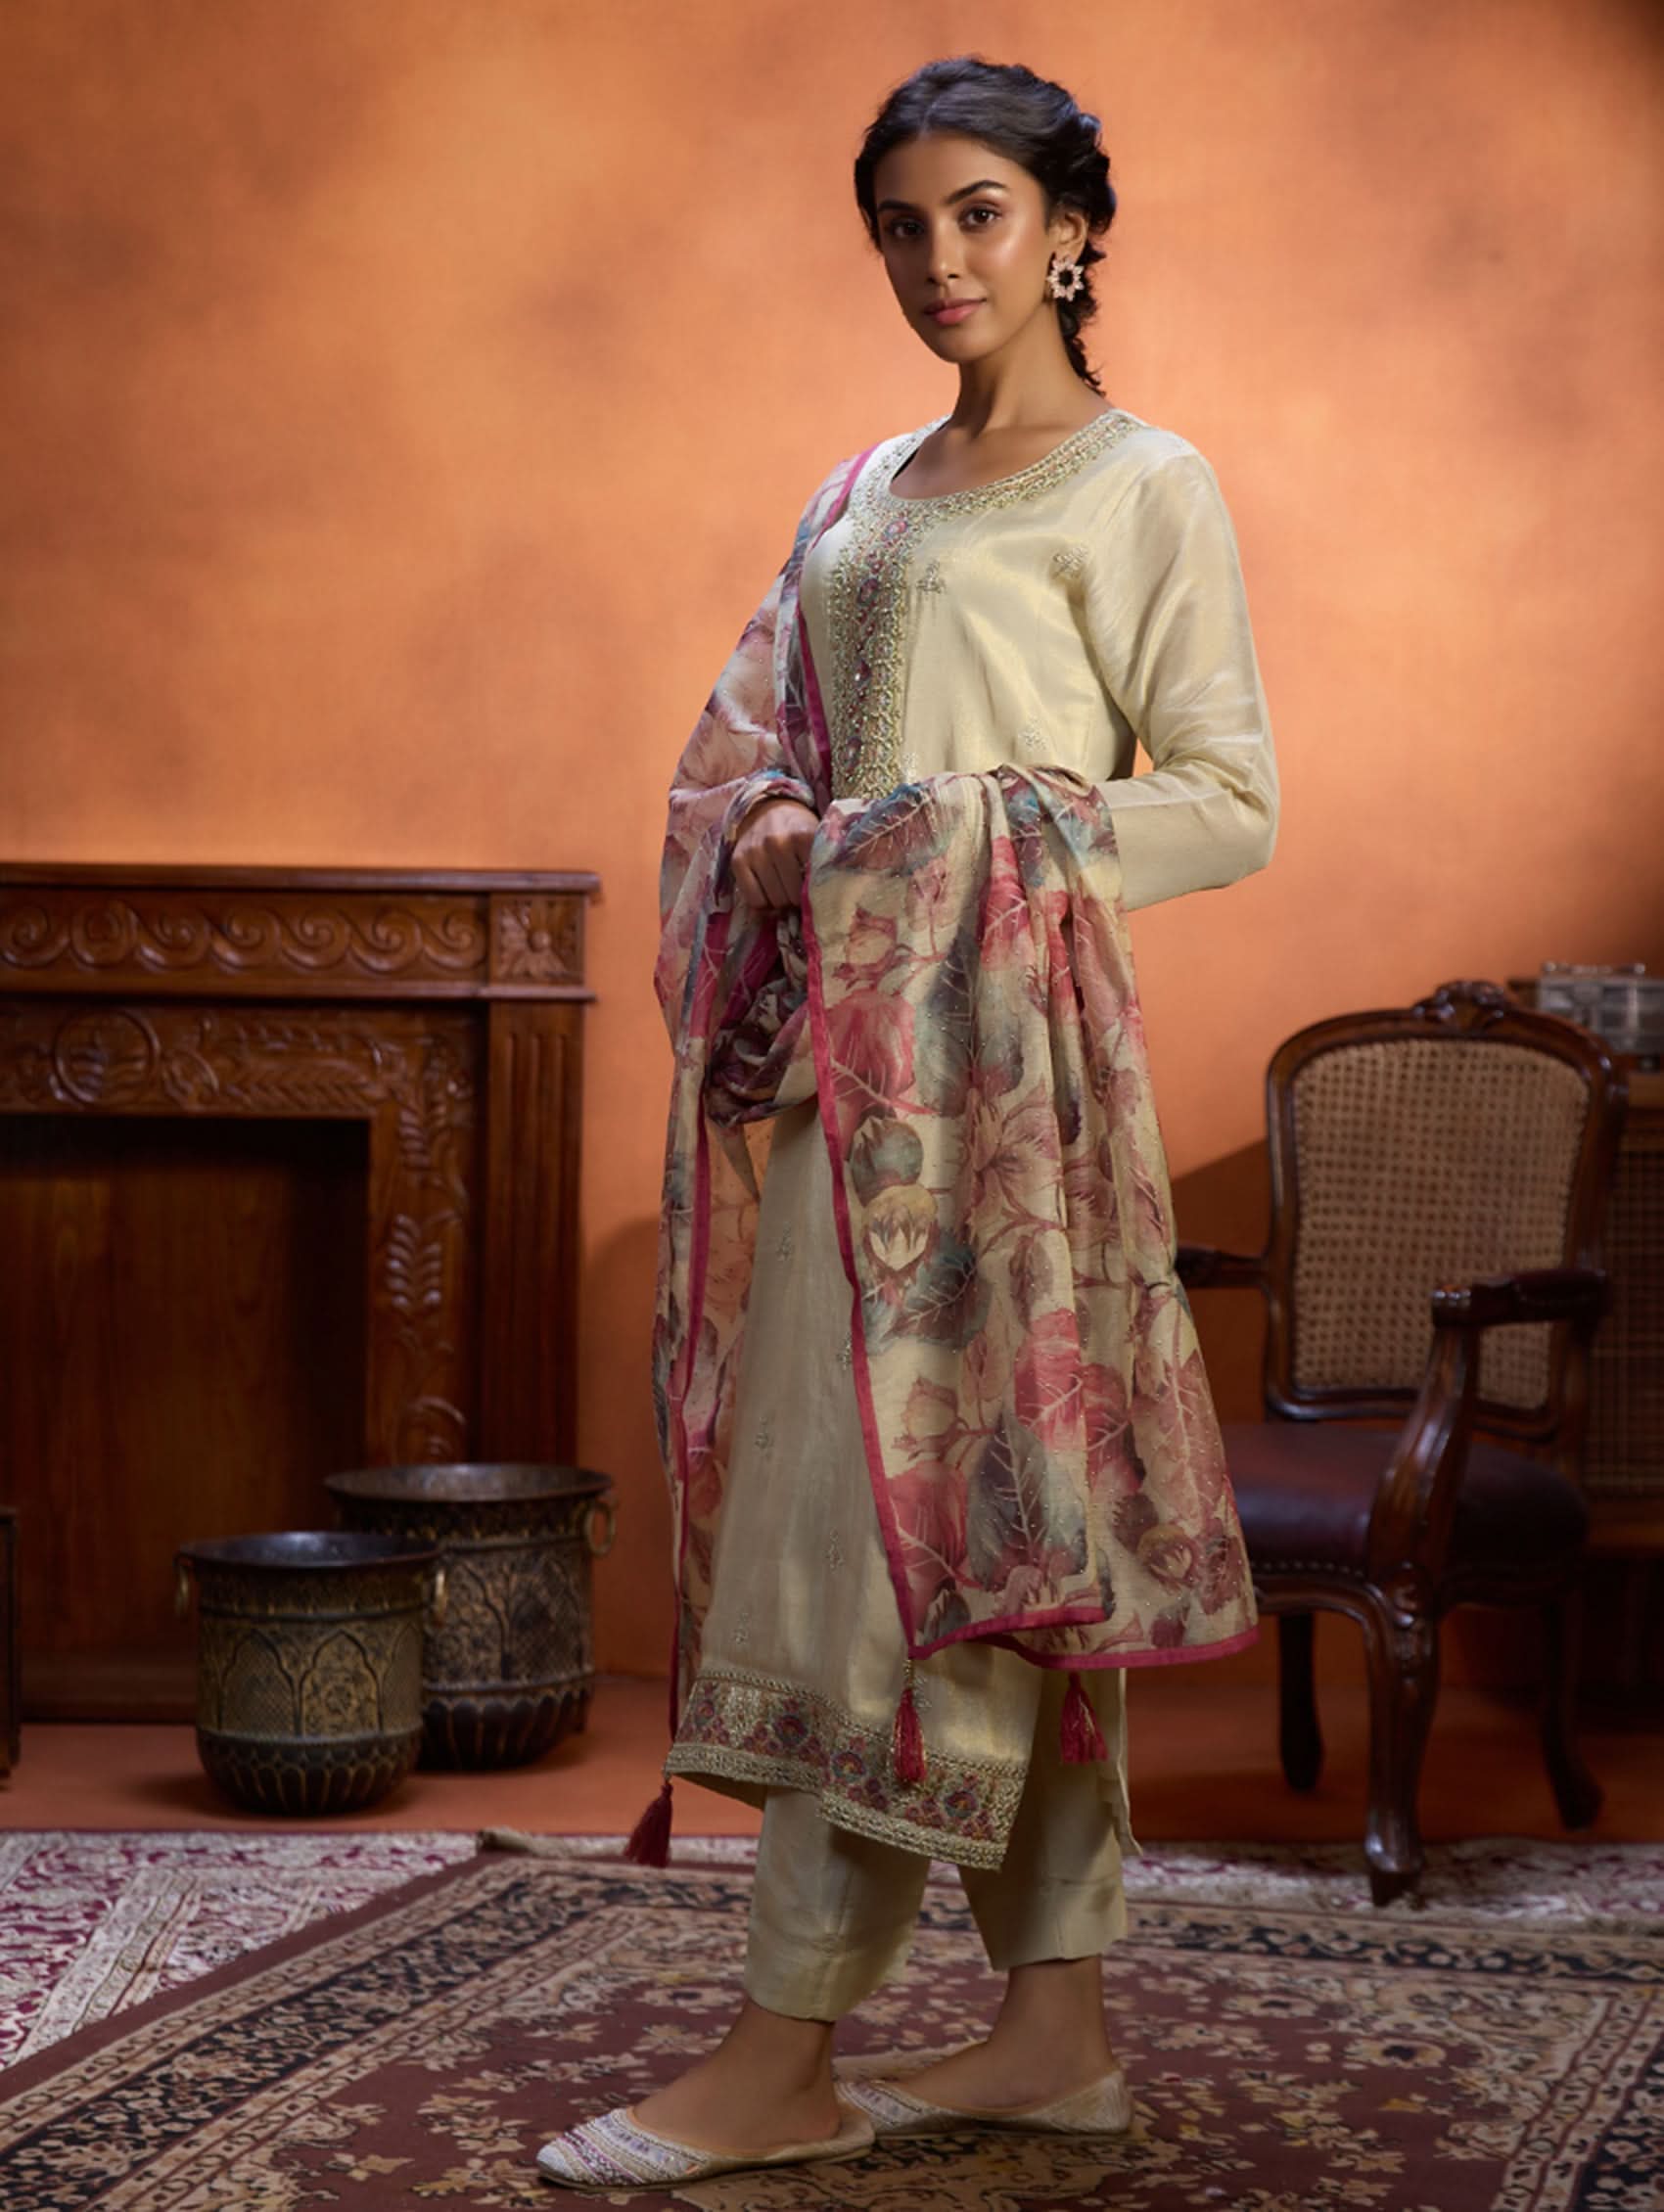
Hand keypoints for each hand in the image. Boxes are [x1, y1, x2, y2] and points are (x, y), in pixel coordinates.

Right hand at [732, 797, 817, 912]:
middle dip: (798, 900)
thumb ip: (823, 863)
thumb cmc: (797, 830)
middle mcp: (776, 842)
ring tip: (785, 891)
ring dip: (782, 903)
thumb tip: (824, 899)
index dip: (817, 892)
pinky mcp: (738, 861)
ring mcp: (755, 852)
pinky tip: (769, 893)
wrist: (768, 809)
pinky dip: (763, 904)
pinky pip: (754, 900)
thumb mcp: (816, 839)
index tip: (817, 890)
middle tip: (799, 892)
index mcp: (802, 836)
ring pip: (774, 901)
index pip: (814, 884)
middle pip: (793, 896)